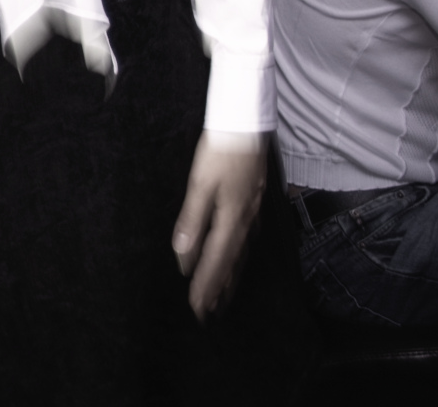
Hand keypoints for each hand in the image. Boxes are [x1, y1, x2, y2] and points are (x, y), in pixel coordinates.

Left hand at [171, 134, 264, 320]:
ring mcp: (253, 213)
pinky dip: (238, 257)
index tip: (196, 307)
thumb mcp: (200, 183)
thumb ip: (192, 219)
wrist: (246, 124)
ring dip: (230, 278)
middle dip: (218, 289)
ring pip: (240, 254)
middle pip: (231, 263)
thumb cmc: (221, 151)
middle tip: (208, 313)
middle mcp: (246, 221)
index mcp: (232, 218)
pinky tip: (236, 259)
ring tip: (222, 297)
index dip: (205, 286)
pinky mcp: (254, 203)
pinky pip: (246, 240)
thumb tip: (183, 253)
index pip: (215, 261)